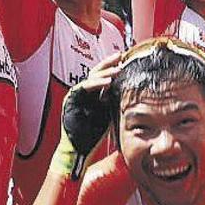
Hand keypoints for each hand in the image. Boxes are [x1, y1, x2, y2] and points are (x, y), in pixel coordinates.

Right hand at [50, 53, 121, 179]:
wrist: (79, 148)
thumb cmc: (93, 135)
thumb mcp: (109, 114)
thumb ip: (116, 103)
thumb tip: (133, 93)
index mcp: (94, 95)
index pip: (104, 76)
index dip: (114, 68)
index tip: (127, 61)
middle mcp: (85, 92)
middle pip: (97, 72)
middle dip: (109, 63)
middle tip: (121, 56)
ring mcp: (77, 95)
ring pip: (91, 77)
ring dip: (105, 72)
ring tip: (118, 69)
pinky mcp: (71, 99)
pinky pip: (83, 87)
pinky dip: (96, 83)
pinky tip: (107, 82)